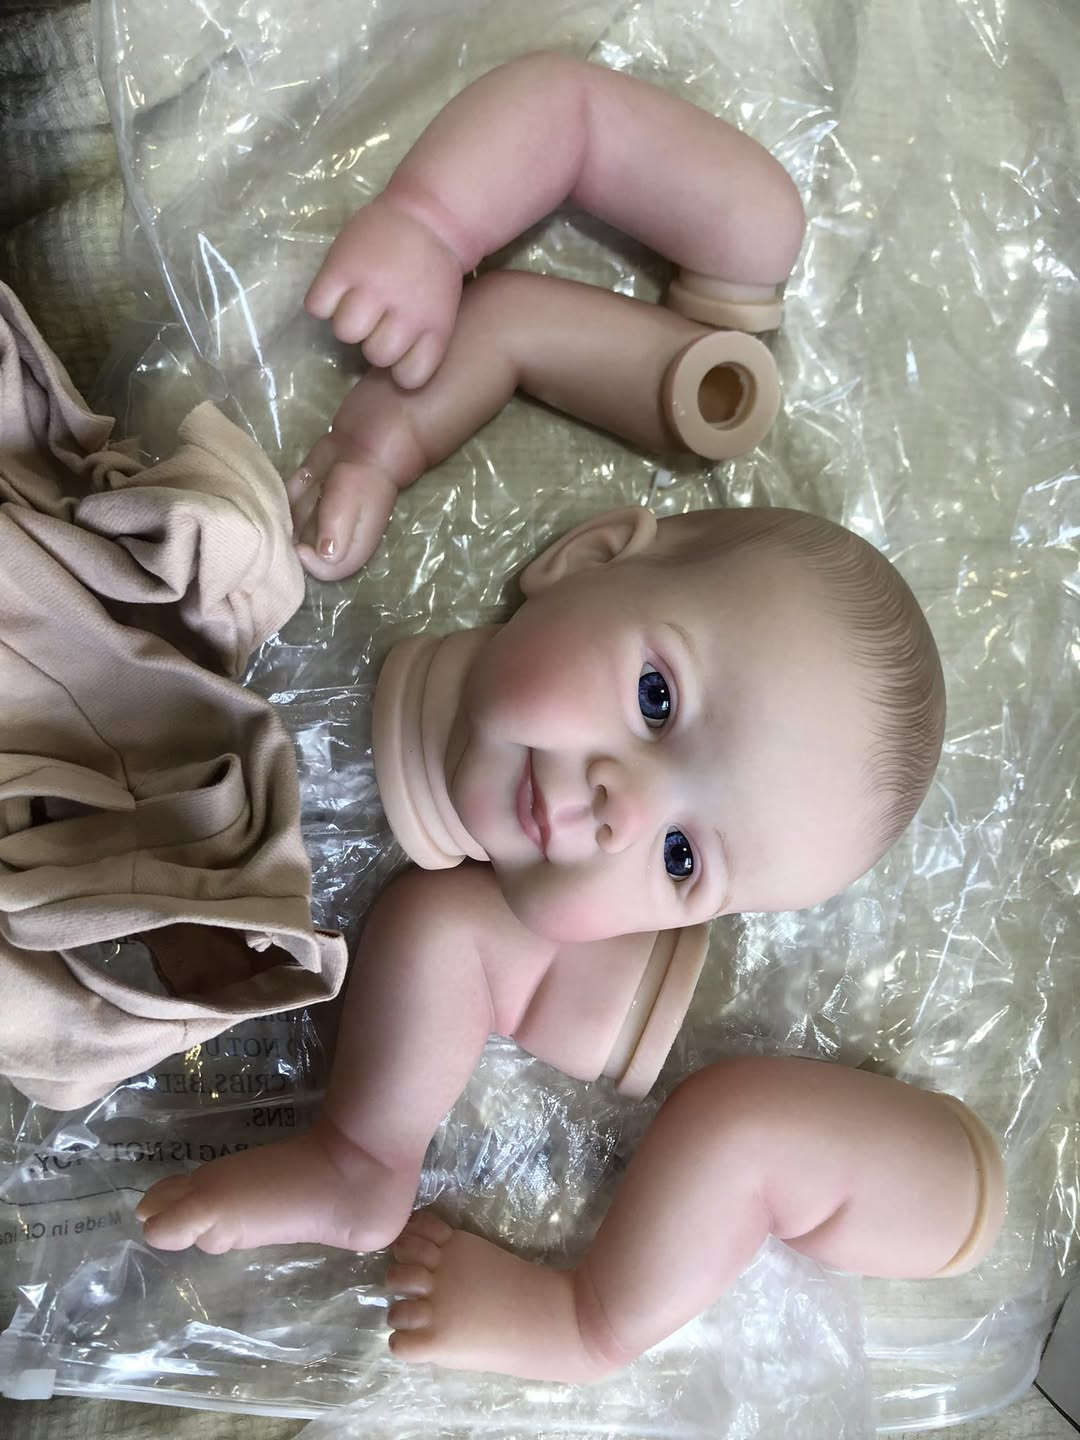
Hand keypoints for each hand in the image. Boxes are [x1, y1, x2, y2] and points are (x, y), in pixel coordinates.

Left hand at [287, 373, 425, 579]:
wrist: (386, 413)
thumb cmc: (376, 454)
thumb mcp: (358, 491)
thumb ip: (338, 523)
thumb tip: (323, 557)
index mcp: (356, 537)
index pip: (330, 568)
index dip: (310, 562)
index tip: (295, 541)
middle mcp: (340, 524)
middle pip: (309, 547)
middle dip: (290, 539)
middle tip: (277, 521)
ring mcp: (328, 499)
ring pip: (297, 521)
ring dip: (284, 516)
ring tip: (273, 504)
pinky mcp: (318, 475)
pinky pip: (293, 492)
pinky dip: (282, 493)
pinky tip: (276, 486)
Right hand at [305, 194, 463, 388]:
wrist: (429, 214)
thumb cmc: (432, 271)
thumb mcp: (442, 313)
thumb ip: (419, 339)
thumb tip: (387, 367)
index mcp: (433, 328)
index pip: (410, 378)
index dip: (401, 367)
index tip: (402, 347)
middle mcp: (404, 312)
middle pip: (375, 354)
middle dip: (372, 339)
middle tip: (376, 316)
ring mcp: (372, 288)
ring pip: (345, 331)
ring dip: (346, 319)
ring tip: (354, 299)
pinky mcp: (340, 267)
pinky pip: (318, 306)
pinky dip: (322, 301)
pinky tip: (336, 288)